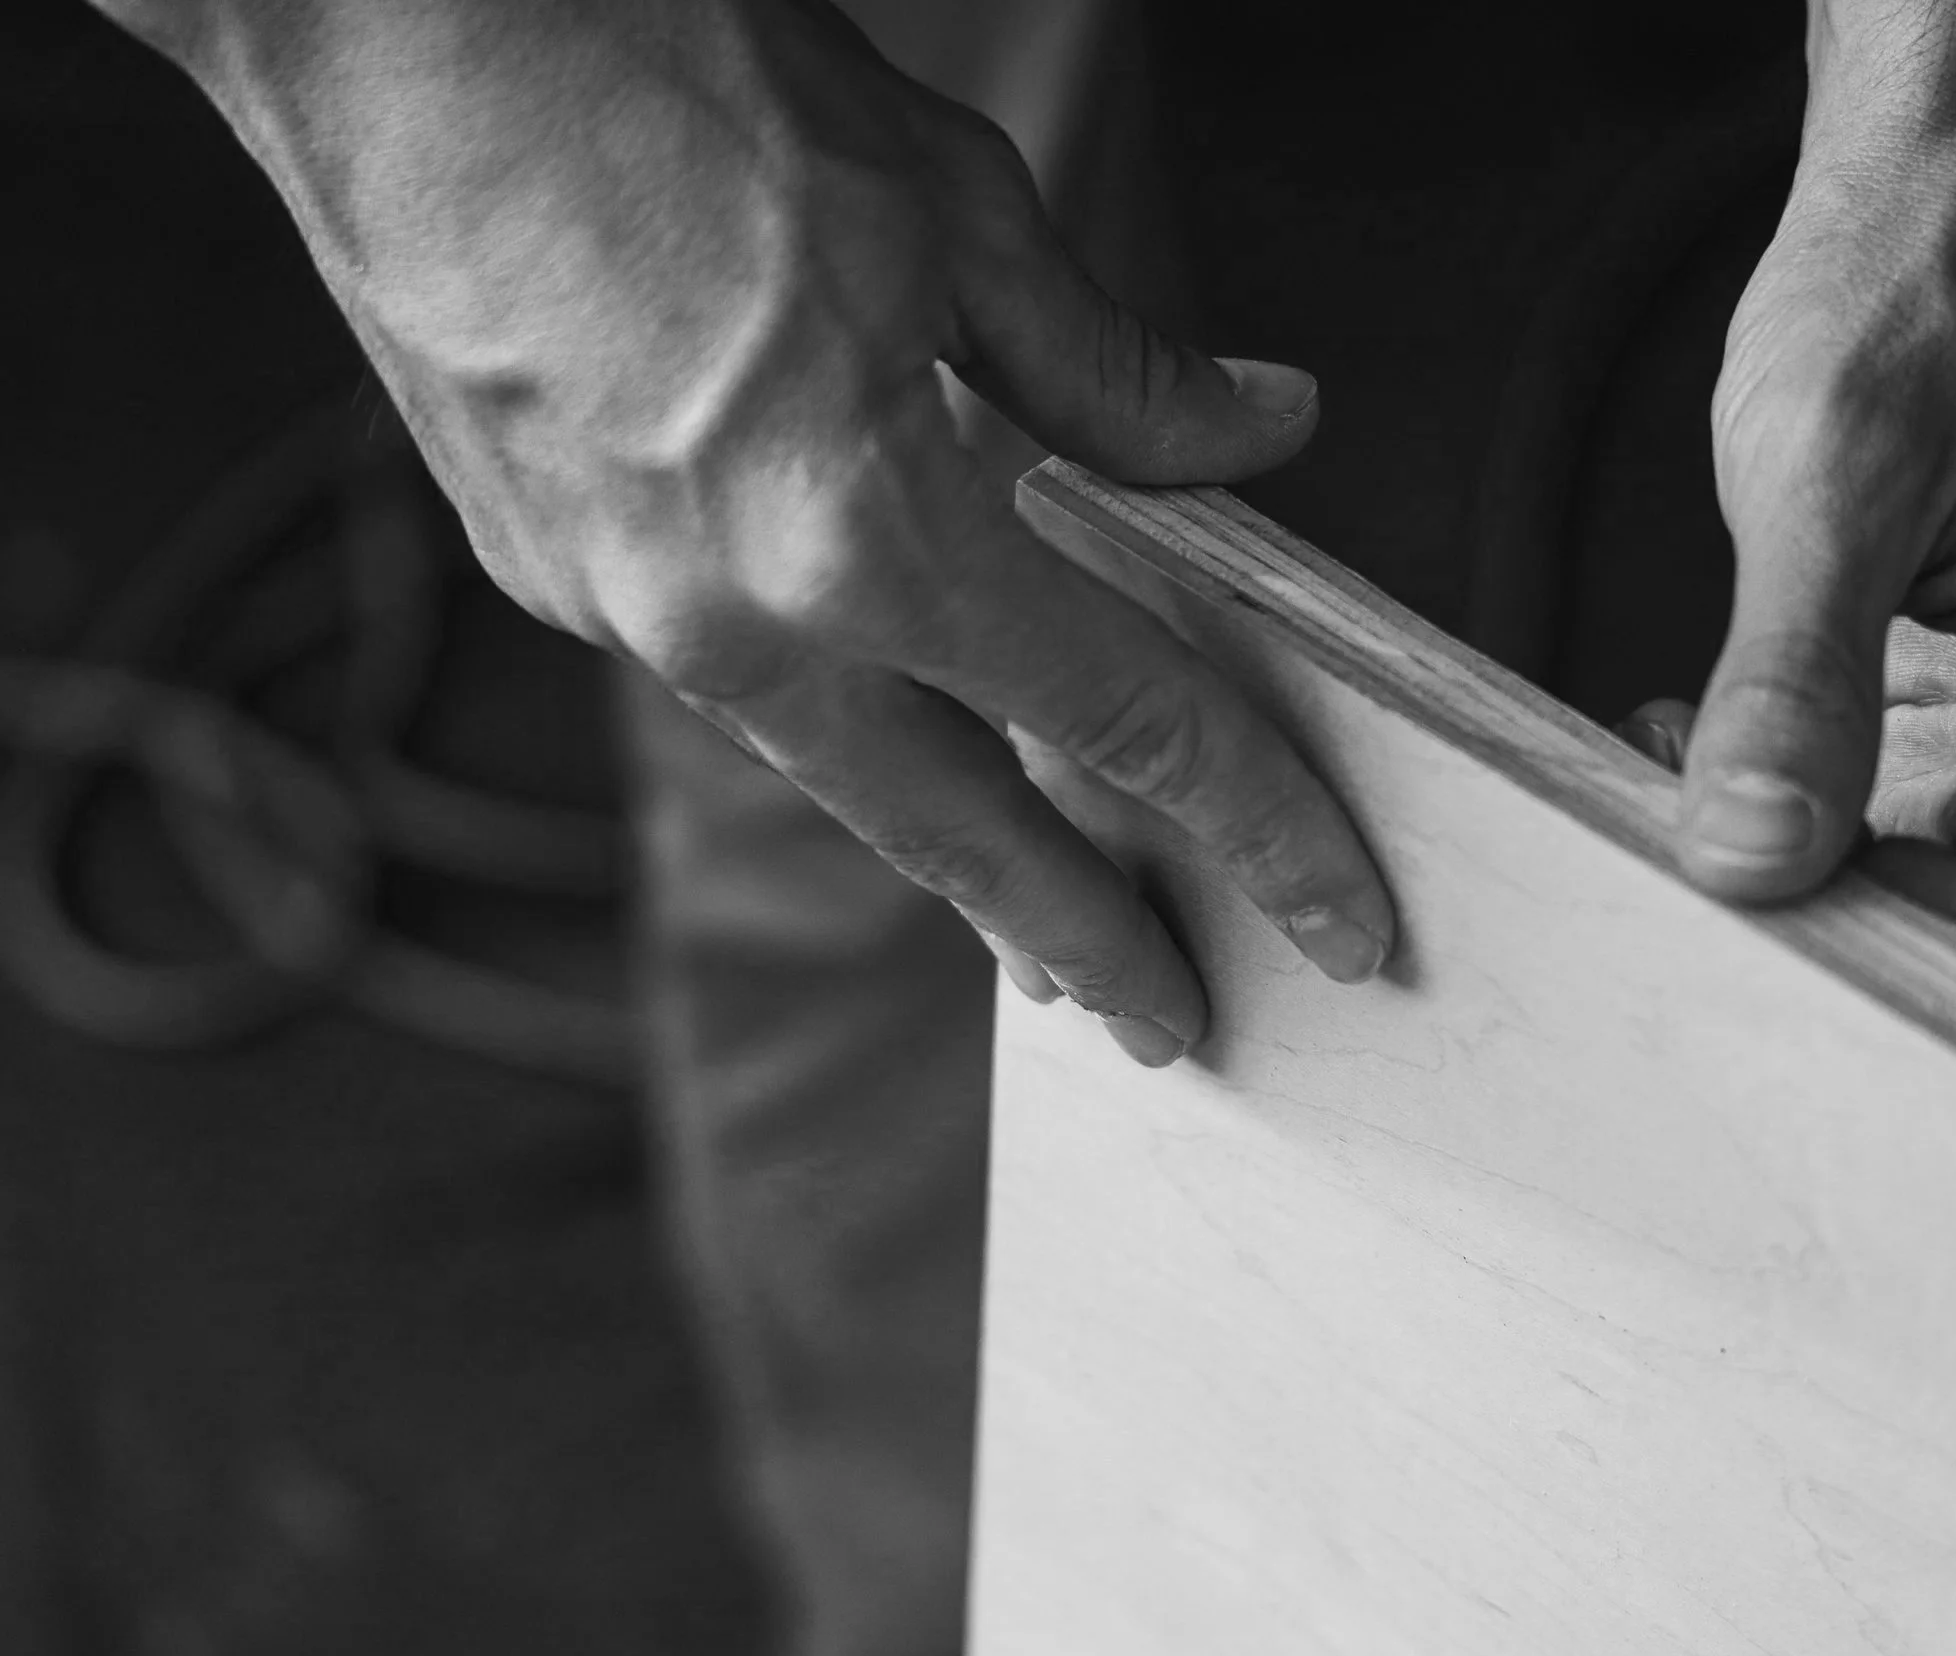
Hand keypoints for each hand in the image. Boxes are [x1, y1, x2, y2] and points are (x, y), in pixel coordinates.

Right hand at [109, 0, 1395, 1064]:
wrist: (390, 27)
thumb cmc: (672, 77)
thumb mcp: (958, 213)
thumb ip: (1116, 376)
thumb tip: (1254, 436)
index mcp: (865, 533)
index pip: (1127, 726)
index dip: (1255, 829)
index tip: (1331, 916)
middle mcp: (733, 620)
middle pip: (960, 839)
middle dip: (1083, 944)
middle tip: (1171, 1022)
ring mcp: (623, 613)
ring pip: (836, 774)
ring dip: (953, 850)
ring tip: (1043, 915)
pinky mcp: (544, 575)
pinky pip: (734, 676)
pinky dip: (835, 706)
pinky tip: (881, 696)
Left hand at [1636, 18, 1955, 974]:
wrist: (1948, 185)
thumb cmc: (1930, 286)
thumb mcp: (1836, 478)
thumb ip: (1796, 679)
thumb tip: (1752, 856)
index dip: (1874, 957)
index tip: (1720, 928)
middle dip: (1815, 912)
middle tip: (1659, 865)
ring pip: (1921, 874)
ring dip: (1784, 854)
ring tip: (1657, 779)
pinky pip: (1886, 806)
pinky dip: (1781, 792)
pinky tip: (1686, 739)